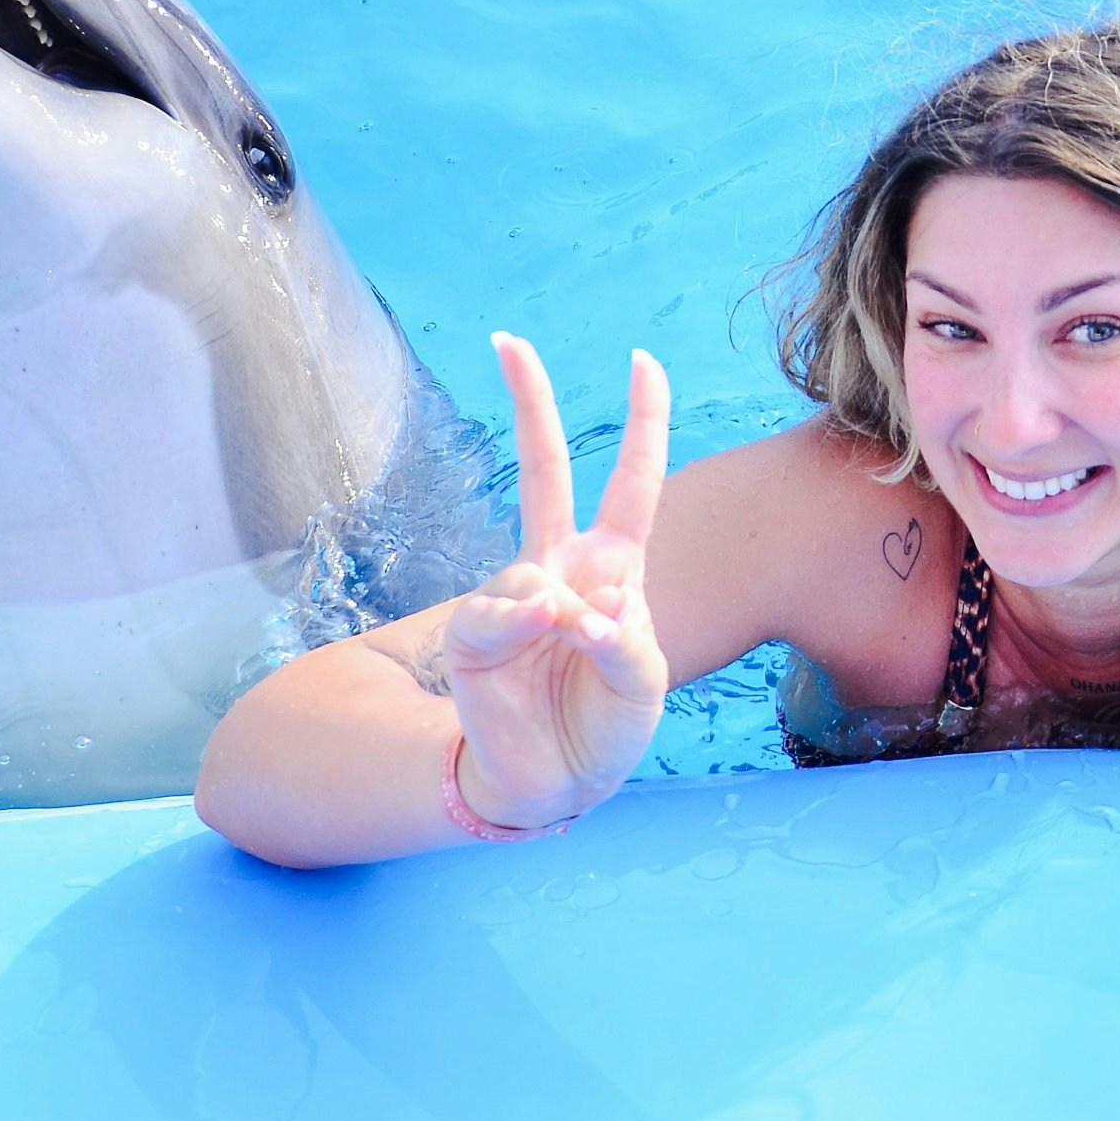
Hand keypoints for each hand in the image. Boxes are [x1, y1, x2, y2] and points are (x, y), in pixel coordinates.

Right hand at [440, 335, 671, 831]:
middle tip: (507, 339)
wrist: (556, 781)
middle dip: (528, 402)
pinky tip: (544, 638)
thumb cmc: (607, 725)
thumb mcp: (644, 681)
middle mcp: (559, 567)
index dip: (643, 422)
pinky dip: (527, 626)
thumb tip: (578, 603)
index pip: (631, 483)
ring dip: (563, 614)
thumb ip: (626, 639)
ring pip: (534, 573)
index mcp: (613, 566)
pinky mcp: (474, 633)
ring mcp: (514, 596)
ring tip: (579, 648)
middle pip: (540, 470)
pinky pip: (500, 613)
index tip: (644, 360)